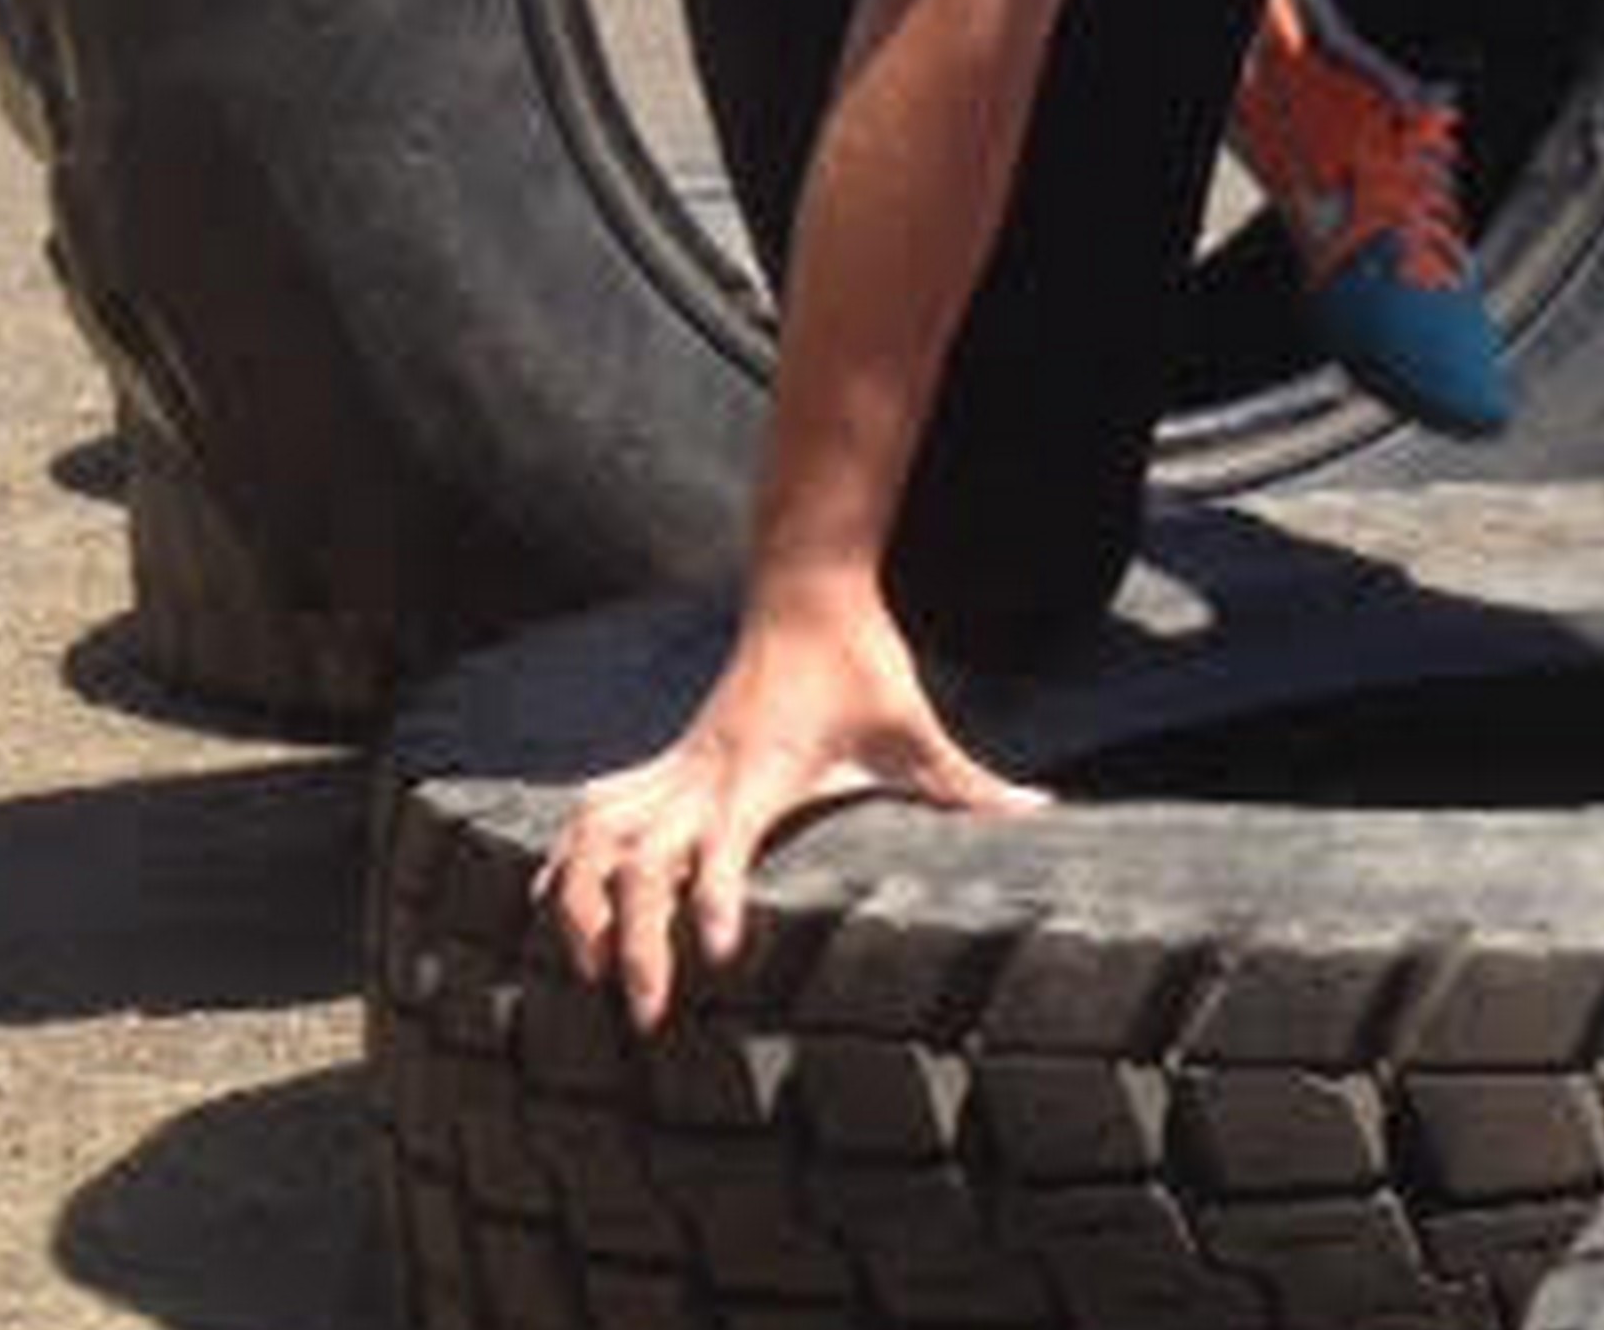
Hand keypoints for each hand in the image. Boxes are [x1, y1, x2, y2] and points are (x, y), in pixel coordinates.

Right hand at [535, 579, 1046, 1030]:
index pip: (724, 845)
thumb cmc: (862, 664)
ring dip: (579, 904)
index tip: (718, 960)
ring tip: (586, 973)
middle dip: (632, 940)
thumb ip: (970, 784)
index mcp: (762, 772)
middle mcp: (704, 773)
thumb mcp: (917, 729)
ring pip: (594, 836)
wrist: (807, 589)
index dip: (717, 901)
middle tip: (648, 1015)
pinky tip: (560, 906)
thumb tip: (1042, 814)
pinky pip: (593, 812)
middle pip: (638, 862)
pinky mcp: (664, 761)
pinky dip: (568, 858)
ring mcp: (675, 766)